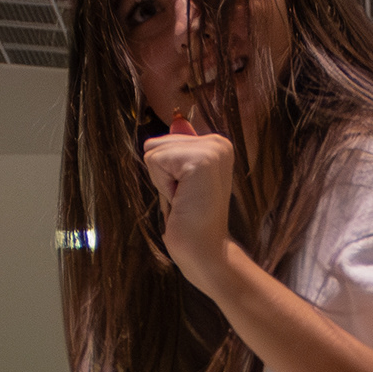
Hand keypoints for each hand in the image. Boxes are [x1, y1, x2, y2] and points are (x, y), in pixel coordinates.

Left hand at [141, 119, 235, 292]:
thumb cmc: (191, 221)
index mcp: (216, 144)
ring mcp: (212, 149)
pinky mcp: (201, 160)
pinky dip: (163, 186)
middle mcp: (218, 142)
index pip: (165, 141)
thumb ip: (180, 149)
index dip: (167, 172)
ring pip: (154, 151)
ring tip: (185, 199)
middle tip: (186, 198)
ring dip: (162, 181)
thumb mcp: (181, 180)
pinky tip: (183, 199)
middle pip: (156, 142)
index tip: (188, 193)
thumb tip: (177, 121)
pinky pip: (155, 161)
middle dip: (162, 175)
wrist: (205, 251)